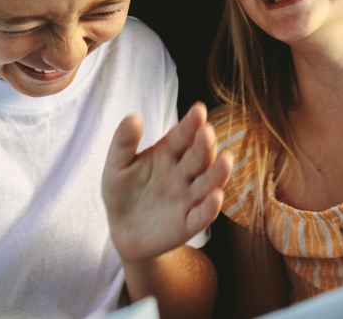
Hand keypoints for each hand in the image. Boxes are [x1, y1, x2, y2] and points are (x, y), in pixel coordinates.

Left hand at [102, 102, 232, 262]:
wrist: (122, 230)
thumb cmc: (122, 192)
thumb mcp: (117, 166)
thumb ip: (123, 143)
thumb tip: (133, 117)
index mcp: (168, 153)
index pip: (182, 136)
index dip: (190, 124)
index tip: (198, 110)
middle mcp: (184, 173)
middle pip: (198, 157)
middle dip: (204, 145)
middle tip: (207, 133)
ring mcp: (188, 198)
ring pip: (207, 183)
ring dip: (217, 173)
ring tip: (226, 160)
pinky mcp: (188, 224)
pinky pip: (201, 216)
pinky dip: (209, 208)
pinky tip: (215, 197)